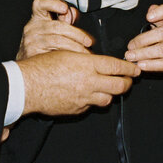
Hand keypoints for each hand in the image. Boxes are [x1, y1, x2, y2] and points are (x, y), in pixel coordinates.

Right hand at [16, 0, 93, 59]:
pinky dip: (67, 56)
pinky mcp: (33, 54)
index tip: (65, 8)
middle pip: (57, 25)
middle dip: (77, 34)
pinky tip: (74, 59)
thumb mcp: (52, 30)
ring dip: (75, 47)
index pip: (40, 4)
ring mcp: (31, 41)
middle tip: (88, 41)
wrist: (26, 68)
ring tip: (85, 52)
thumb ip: (64, 20)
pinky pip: (54, 54)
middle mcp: (32, 28)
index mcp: (37, 18)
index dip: (52, 3)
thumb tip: (74, 12)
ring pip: (58, 40)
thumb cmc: (42, 45)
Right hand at [17, 50, 139, 116]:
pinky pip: (91, 106)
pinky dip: (93, 101)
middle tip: (128, 80)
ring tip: (108, 88)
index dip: (128, 68)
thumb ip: (84, 59)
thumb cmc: (42, 66)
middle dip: (127, 83)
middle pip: (119, 85)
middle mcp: (89, 82)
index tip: (134, 69)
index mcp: (87, 64)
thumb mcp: (65, 53)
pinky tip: (87, 95)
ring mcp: (84, 98)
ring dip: (110, 93)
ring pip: (108, 99)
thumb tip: (96, 61)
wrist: (28, 86)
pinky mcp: (77, 109)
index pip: (116, 67)